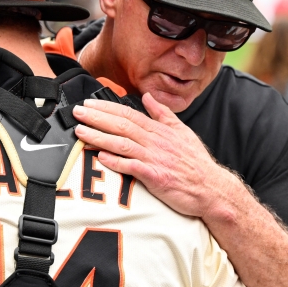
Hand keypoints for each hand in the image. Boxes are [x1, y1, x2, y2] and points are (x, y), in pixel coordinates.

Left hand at [72, 93, 243, 220]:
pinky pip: (131, 167)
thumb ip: (163, 114)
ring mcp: (155, 159)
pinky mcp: (155, 177)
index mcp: (160, 130)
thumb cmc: (196, 163)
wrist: (210, 188)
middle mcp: (155, 142)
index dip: (106, 108)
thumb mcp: (183, 131)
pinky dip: (115, 162)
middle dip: (96, 118)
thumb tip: (149, 98)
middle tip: (77, 112)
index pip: (129, 114)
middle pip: (121, 125)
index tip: (89, 104)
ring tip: (80, 132)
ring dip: (99, 137)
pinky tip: (100, 157)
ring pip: (122, 144)